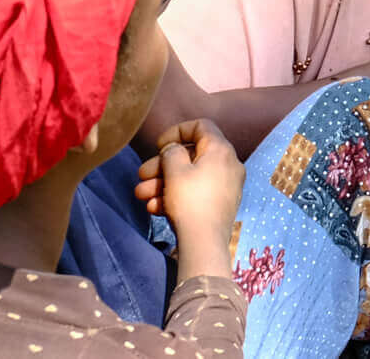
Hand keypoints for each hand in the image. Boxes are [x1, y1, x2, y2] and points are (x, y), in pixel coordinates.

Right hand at [134, 119, 243, 257]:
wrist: (204, 243)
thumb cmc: (190, 201)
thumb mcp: (175, 171)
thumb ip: (171, 152)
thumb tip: (174, 149)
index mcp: (221, 150)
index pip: (201, 127)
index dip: (177, 131)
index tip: (159, 144)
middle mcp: (228, 164)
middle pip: (191, 156)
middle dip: (162, 165)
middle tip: (141, 174)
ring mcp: (226, 186)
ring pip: (190, 177)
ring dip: (163, 183)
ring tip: (141, 195)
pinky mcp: (221, 204)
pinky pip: (196, 193)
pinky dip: (176, 196)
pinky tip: (154, 208)